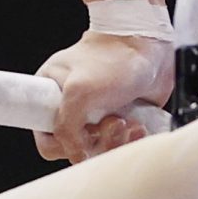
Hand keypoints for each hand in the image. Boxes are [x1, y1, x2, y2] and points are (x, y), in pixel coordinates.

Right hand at [35, 29, 175, 163]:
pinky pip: (121, 146)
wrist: (150, 43)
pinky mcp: (121, 119)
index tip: (83, 132)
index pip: (47, 139)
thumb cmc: (113, 58)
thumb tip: (76, 155)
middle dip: (96, 143)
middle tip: (111, 123)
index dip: (64, 145)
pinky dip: (130, 141)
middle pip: (76, 150)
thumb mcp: (78, 92)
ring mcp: (97, 114)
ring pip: (100, 150)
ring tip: (127, 122)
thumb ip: (65, 128)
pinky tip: (138, 126)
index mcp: (51, 95)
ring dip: (115, 142)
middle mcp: (72, 108)